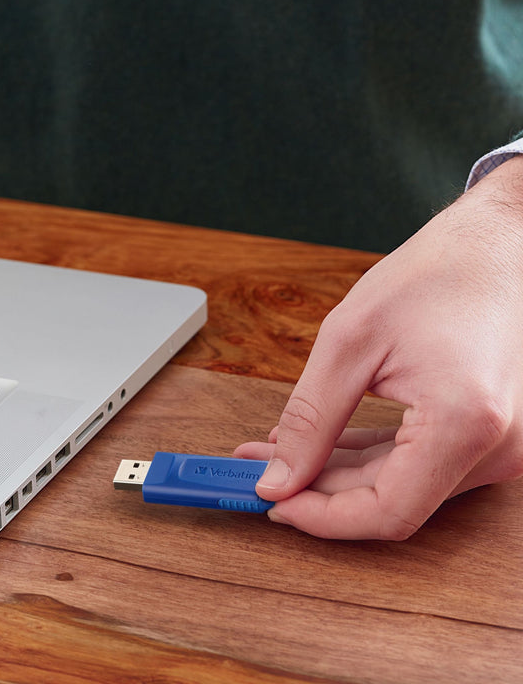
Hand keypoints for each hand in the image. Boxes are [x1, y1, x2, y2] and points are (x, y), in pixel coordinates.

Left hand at [235, 157, 522, 538]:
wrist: (499, 242)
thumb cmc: (436, 273)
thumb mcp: (350, 341)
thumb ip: (311, 418)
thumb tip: (280, 476)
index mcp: (466, 421)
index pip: (388, 512)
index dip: (322, 518)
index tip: (273, 502)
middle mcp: (498, 445)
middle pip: (392, 501)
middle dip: (317, 488)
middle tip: (260, 467)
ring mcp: (501, 442)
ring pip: (403, 485)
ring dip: (338, 472)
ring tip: (280, 449)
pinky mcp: (490, 431)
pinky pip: (422, 462)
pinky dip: (371, 456)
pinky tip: (326, 442)